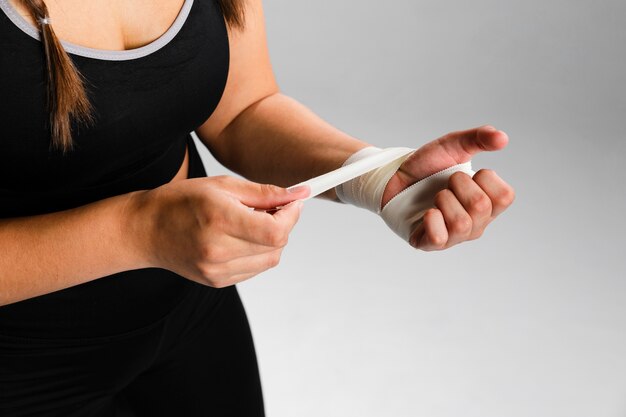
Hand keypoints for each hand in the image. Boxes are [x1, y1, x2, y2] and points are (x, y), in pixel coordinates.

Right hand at [126, 176, 309, 286]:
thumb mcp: (222, 186)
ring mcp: (217, 270)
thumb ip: (264, 193)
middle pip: (276, 247)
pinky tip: (242, 237)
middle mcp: (218, 250)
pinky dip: (258, 252)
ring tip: (253, 222)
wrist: (146, 230)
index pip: (276, 231)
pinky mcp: (217, 281)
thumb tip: (298, 194)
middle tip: (274, 208)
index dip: (292, 216)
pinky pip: (254, 268)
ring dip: (272, 240)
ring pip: (269, 260)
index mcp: (220, 220)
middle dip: (284, 225)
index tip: (294, 202)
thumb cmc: (180, 201)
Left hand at [382, 126, 514, 250]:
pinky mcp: (430, 244)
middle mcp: (476, 224)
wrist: (394, 176)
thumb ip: (479, 138)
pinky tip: (427, 212)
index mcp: (488, 204)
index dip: (484, 178)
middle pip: (480, 207)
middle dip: (457, 185)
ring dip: (443, 200)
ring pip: (461, 224)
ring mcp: (454, 237)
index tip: (467, 173)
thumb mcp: (453, 146)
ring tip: (435, 197)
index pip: (505, 197)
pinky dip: (431, 221)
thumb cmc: (428, 167)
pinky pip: (439, 238)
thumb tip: (503, 138)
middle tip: (444, 184)